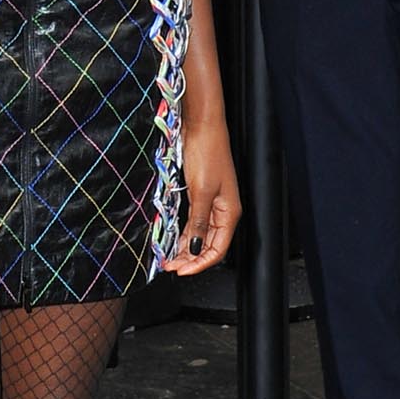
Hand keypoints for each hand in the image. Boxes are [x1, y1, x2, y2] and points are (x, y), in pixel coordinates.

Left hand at [161, 111, 238, 276]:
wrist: (202, 127)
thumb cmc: (208, 153)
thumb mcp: (200, 192)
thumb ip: (198, 222)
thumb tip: (193, 248)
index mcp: (229, 212)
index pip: (217, 249)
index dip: (200, 264)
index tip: (181, 271)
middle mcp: (223, 211)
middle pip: (209, 245)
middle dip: (191, 259)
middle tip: (170, 266)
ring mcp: (212, 203)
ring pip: (201, 235)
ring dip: (186, 248)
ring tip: (169, 257)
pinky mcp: (201, 195)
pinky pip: (195, 222)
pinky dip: (184, 234)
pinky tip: (174, 240)